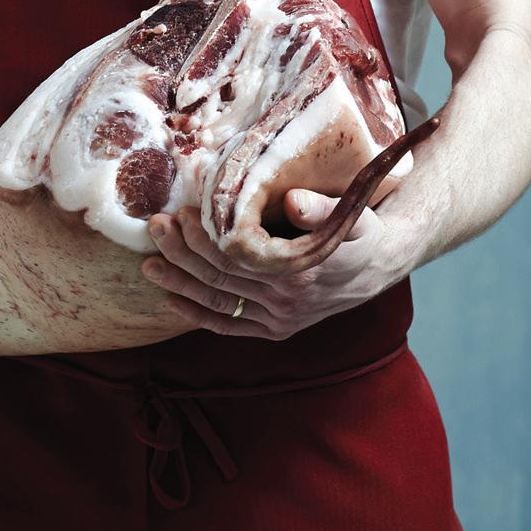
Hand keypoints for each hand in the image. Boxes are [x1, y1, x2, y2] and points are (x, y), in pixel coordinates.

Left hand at [143, 192, 412, 339]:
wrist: (382, 265)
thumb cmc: (359, 229)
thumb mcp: (350, 212)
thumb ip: (321, 207)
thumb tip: (293, 201)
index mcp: (298, 270)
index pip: (235, 254)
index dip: (203, 235)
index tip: (181, 212)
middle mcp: (286, 301)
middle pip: (219, 276)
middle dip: (181, 252)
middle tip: (154, 227)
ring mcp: (280, 320)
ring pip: (217, 302)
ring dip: (179, 284)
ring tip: (149, 264)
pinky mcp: (277, 330)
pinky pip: (230, 326)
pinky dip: (198, 316)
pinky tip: (172, 301)